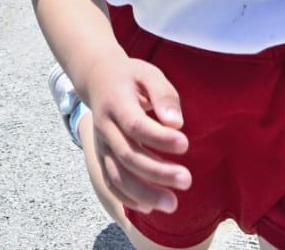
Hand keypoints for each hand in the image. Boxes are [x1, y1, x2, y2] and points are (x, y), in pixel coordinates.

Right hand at [85, 57, 190, 213]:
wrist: (97, 80)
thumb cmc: (131, 78)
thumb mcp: (149, 75)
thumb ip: (163, 95)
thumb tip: (176, 122)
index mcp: (116, 103)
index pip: (135, 125)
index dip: (159, 138)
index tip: (185, 144)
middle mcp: (105, 127)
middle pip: (128, 156)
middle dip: (158, 172)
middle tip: (187, 180)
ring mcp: (101, 145)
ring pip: (118, 176)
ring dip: (144, 194)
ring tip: (172, 204)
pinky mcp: (102, 157)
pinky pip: (111, 183)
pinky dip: (128, 199)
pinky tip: (150, 209)